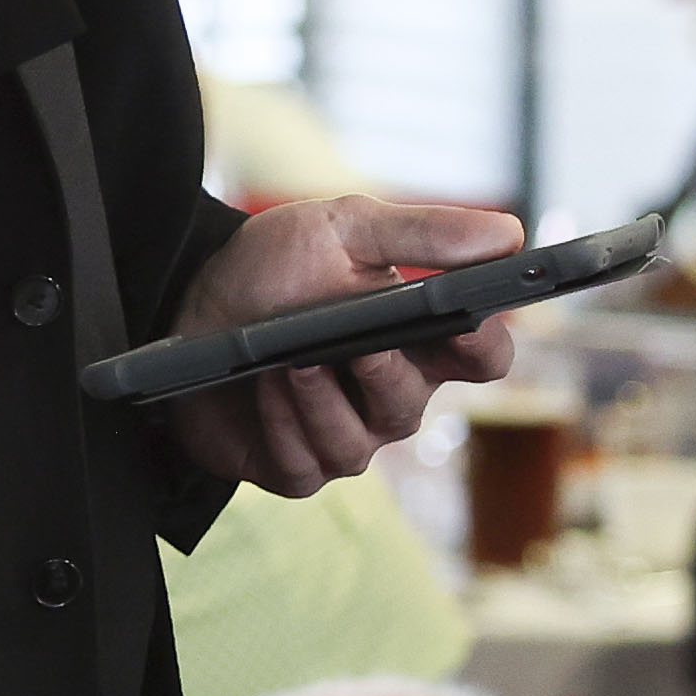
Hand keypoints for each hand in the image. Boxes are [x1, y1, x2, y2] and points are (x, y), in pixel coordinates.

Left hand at [158, 194, 521, 496]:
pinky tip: (262, 387)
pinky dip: (282, 422)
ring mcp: (344, 436)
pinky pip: (305, 465)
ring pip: (356, 444)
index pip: (484, 357)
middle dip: (383, 375)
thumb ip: (423, 233)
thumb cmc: (276, 266)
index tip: (468, 321)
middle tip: (360, 346)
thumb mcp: (344, 228)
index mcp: (419, 339)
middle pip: (414, 407)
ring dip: (320, 400)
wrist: (188, 298)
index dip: (485, 346)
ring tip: (289, 361)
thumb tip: (507, 234)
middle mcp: (389, 395)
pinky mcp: (294, 466)